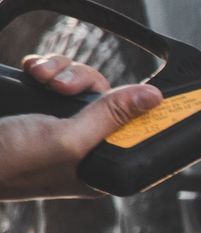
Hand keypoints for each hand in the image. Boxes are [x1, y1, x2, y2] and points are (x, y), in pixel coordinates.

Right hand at [0, 56, 163, 200]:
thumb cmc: (6, 162)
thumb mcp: (66, 140)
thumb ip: (110, 118)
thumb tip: (153, 99)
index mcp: (95, 165)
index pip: (136, 134)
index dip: (140, 110)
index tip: (153, 90)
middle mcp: (80, 145)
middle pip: (109, 98)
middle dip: (85, 81)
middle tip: (60, 86)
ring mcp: (56, 123)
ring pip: (80, 82)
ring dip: (61, 71)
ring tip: (40, 78)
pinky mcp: (36, 104)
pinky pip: (55, 75)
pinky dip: (45, 67)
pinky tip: (32, 70)